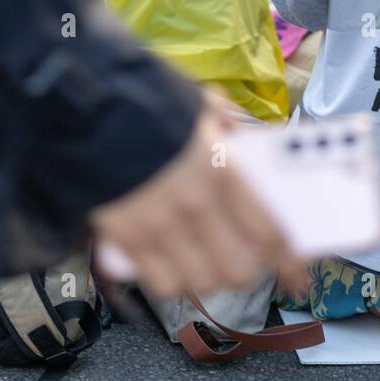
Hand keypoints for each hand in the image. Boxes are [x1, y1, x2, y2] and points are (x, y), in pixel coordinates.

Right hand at [89, 108, 305, 297]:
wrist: (80, 101)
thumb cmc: (144, 96)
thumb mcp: (200, 106)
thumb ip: (230, 132)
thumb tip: (251, 150)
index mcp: (220, 169)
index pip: (268, 233)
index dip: (289, 262)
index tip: (299, 276)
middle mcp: (192, 205)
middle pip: (238, 270)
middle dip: (248, 270)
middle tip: (247, 258)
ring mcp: (155, 226)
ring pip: (200, 284)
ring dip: (211, 278)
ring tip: (210, 262)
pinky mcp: (122, 238)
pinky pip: (159, 282)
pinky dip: (172, 280)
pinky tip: (173, 264)